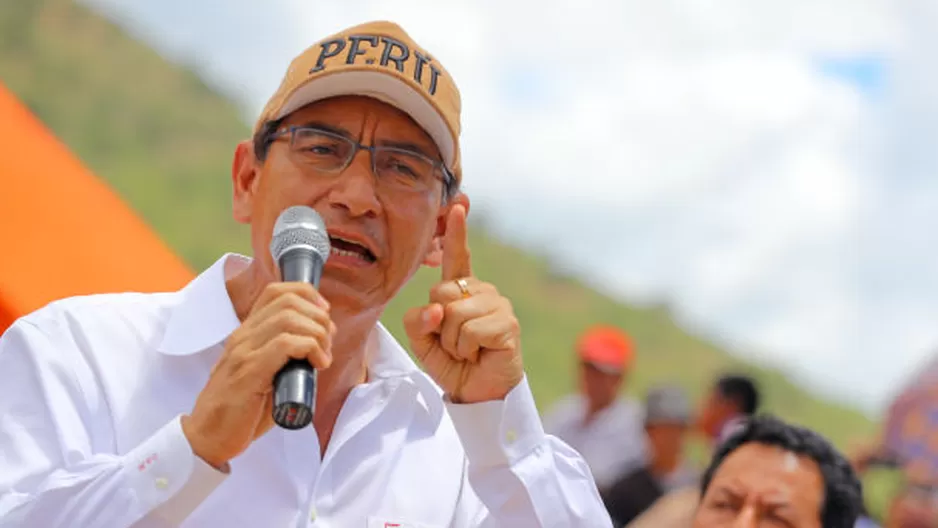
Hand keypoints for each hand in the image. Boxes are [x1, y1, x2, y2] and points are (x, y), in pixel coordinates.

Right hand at [181, 282, 334, 468]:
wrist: (206, 438)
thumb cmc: (240, 411)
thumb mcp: (265, 375)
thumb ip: (284, 358)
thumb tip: (319, 349)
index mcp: (246, 334)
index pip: (275, 292)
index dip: (307, 295)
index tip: (324, 315)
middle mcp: (243, 337)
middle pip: (288, 301)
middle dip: (318, 316)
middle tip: (328, 341)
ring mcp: (243, 352)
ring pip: (289, 319)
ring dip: (317, 333)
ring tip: (323, 356)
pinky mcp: (248, 372)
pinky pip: (285, 344)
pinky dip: (310, 348)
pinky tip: (317, 364)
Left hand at [403, 204, 523, 403]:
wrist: (478, 394)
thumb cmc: (454, 364)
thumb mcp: (424, 342)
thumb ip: (418, 321)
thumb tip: (437, 309)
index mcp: (462, 291)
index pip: (458, 257)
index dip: (457, 232)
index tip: (458, 206)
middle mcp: (483, 292)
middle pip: (441, 292)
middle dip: (439, 325)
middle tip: (456, 344)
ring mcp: (498, 305)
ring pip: (454, 314)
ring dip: (453, 342)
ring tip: (468, 351)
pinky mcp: (508, 324)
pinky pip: (469, 330)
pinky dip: (466, 349)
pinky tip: (480, 354)